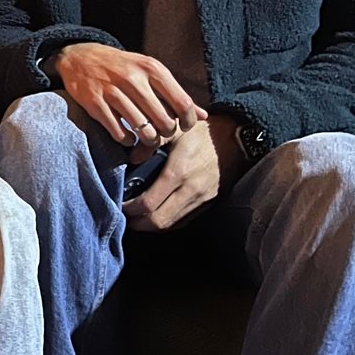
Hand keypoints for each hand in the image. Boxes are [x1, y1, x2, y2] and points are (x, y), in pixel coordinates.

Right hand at [51, 43, 206, 151]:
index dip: (187, 121)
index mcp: (151, 68)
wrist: (80, 57)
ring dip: (148, 140)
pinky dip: (126, 140)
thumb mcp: (150, 71)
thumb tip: (203, 115)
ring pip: (143, 129)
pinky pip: (119, 132)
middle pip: (164, 120)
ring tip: (147, 137)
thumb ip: (175, 93)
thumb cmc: (121, 67)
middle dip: (167, 133)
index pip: (182, 103)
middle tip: (162, 133)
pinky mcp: (94, 103)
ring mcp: (112, 91)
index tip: (182, 127)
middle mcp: (133, 78)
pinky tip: (127, 135)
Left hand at [123, 116, 246, 230]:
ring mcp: (201, 200)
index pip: (148, 204)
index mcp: (178, 172)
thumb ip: (149, 141)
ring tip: (135, 217)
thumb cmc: (202, 132)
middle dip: (137, 223)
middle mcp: (190, 190)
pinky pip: (183, 221)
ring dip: (150, 225)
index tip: (118, 204)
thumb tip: (131, 158)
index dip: (129, 209)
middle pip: (158, 221)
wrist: (236, 138)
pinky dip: (166, 222)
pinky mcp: (208, 203)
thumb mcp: (174, 128)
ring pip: (170, 224)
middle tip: (123, 215)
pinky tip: (155, 214)